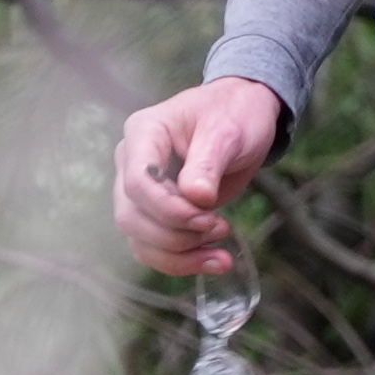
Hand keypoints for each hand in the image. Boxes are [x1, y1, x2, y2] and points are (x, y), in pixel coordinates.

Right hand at [114, 77, 287, 274]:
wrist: (243, 116)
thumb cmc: (233, 113)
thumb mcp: (227, 131)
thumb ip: (208, 163)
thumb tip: (197, 198)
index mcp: (143, 133)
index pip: (137, 181)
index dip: (168, 209)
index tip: (208, 216)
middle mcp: (132, 163)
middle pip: (131, 215)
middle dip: (175, 234)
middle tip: (219, 228)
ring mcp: (141, 190)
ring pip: (139, 239)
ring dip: (179, 255)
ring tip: (222, 254)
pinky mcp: (156, 211)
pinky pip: (155, 247)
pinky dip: (182, 261)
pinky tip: (214, 261)